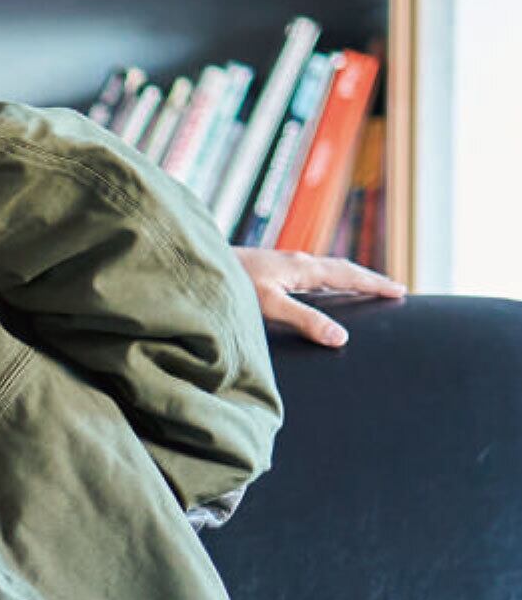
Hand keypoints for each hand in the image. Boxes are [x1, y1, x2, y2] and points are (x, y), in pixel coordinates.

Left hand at [232, 247, 406, 348]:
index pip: (349, 276)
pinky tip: (319, 289)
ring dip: (348, 278)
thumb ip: (304, 320)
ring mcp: (283, 264)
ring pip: (326, 270)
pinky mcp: (270, 270)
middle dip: (368, 280)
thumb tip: (340, 337)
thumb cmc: (230, 284)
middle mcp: (297, 262)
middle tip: (393, 289)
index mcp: (303, 268)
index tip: (400, 291)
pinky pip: (309, 274)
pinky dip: (326, 281)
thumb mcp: (270, 305)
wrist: (199, 264)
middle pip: (342, 269)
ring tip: (365, 289)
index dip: (375, 285)